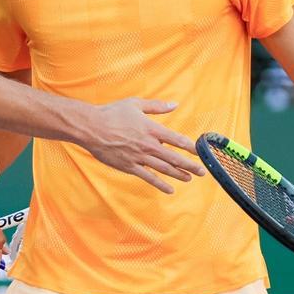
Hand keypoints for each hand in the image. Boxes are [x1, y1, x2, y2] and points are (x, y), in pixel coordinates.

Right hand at [82, 98, 201, 193]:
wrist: (91, 128)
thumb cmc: (112, 113)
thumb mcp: (135, 104)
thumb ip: (156, 106)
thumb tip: (175, 104)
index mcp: (151, 129)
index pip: (177, 139)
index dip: (190, 147)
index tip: (199, 152)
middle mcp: (148, 145)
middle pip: (174, 157)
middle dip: (189, 165)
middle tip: (202, 171)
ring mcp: (139, 157)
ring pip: (164, 169)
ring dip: (178, 174)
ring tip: (189, 179)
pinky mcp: (129, 166)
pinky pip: (148, 177)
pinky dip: (160, 184)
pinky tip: (170, 189)